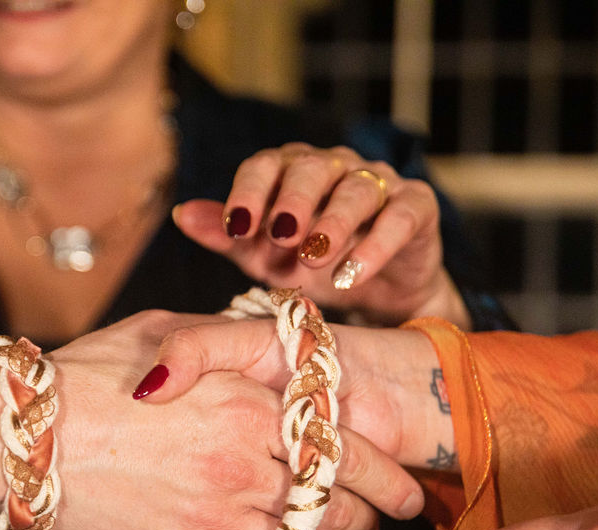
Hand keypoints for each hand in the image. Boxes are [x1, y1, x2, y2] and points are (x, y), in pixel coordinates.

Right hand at [49, 315, 440, 529]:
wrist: (28, 441)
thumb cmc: (87, 377)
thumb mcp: (162, 335)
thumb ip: (222, 348)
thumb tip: (256, 354)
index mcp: (247, 407)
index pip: (346, 452)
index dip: (388, 478)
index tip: (406, 492)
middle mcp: (244, 469)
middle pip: (335, 512)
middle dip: (361, 517)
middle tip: (368, 515)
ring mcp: (217, 520)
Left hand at [173, 143, 470, 327]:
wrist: (376, 297)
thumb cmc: (313, 267)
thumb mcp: (263, 257)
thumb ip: (227, 236)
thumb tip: (181, 215)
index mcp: (291, 171)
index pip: (265, 165)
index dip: (249, 192)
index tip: (235, 227)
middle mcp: (334, 167)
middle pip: (311, 167)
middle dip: (293, 201)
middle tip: (281, 235)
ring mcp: (378, 183)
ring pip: (356, 189)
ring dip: (333, 223)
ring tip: (315, 257)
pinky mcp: (416, 206)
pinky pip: (400, 216)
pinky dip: (376, 245)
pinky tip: (353, 274)